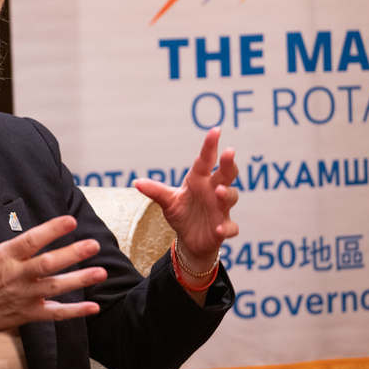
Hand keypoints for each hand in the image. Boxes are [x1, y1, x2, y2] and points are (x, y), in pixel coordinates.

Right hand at [0, 215, 105, 347]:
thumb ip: (15, 250)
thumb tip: (41, 237)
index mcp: (4, 256)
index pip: (31, 239)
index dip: (52, 229)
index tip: (70, 221)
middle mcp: (15, 275)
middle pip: (48, 263)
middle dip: (73, 253)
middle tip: (93, 245)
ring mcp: (23, 296)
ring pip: (55, 286)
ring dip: (80, 279)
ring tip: (101, 272)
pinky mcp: (27, 314)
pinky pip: (54, 313)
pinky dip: (74, 311)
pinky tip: (93, 307)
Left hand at [133, 127, 238, 269]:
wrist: (189, 238)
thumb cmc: (181, 212)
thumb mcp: (167, 201)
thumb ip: (155, 191)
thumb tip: (136, 182)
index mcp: (199, 179)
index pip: (205, 159)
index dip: (210, 145)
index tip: (216, 130)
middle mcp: (213, 190)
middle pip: (226, 173)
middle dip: (228, 163)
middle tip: (229, 152)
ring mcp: (220, 209)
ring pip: (231, 196)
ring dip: (227, 193)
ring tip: (219, 191)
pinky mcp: (223, 227)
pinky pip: (230, 227)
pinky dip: (226, 228)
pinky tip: (219, 229)